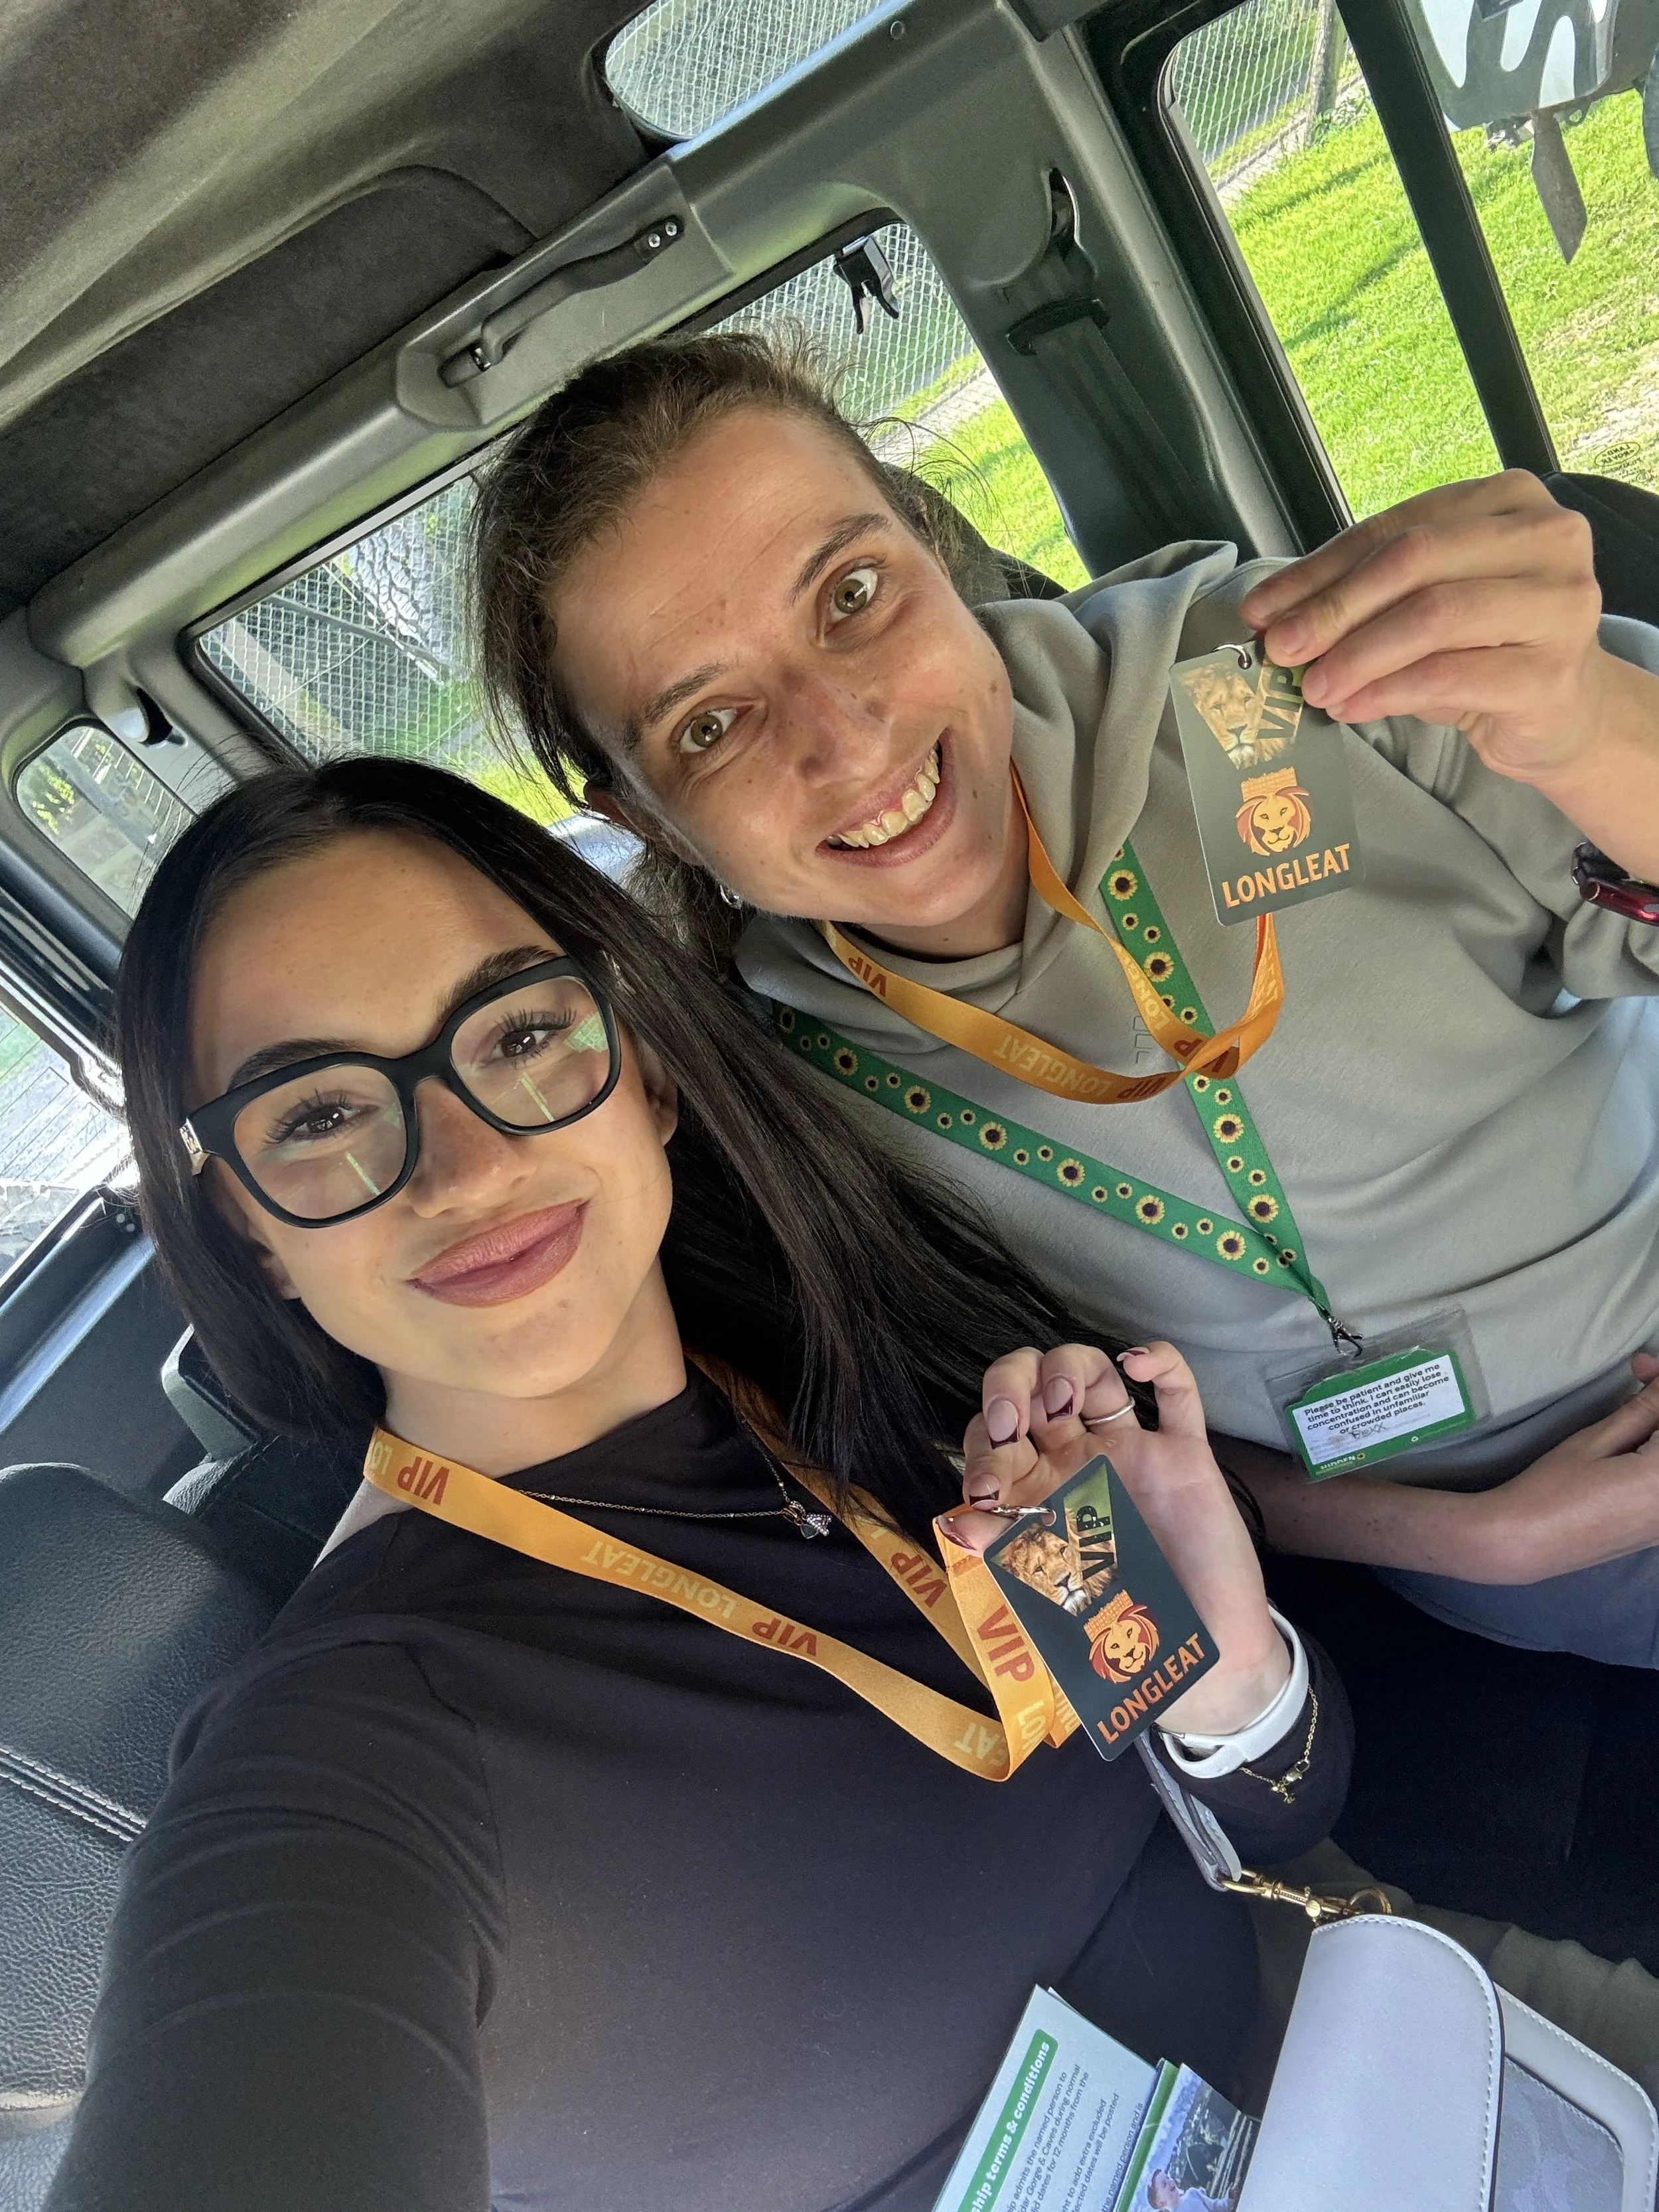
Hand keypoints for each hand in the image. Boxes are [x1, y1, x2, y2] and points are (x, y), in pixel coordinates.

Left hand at [947, 1341, 1288, 1735]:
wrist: (1201, 1655)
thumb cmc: (1123, 1630)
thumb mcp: (1056, 1593)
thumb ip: (1006, 1552)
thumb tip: (954, 1522)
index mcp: (1037, 1490)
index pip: (991, 1439)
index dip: (980, 1448)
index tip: (987, 1489)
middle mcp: (1076, 1461)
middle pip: (1030, 1389)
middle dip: (1008, 1385)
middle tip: (1013, 1422)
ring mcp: (1130, 1450)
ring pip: (1092, 1373)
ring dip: (1068, 1365)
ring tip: (1067, 1399)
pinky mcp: (1185, 1454)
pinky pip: (1178, 1390)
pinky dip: (1161, 1361)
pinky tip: (1135, 1362)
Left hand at [1238, 471, 1612, 785]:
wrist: (1563, 711)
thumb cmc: (1486, 649)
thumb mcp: (1421, 607)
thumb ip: (1362, 596)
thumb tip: (1271, 613)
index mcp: (1508, 499)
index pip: (1395, 527)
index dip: (1319, 569)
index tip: (1261, 609)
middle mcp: (1546, 536)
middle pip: (1412, 561)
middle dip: (1333, 609)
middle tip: (1281, 649)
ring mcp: (1559, 602)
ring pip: (1432, 615)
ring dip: (1356, 654)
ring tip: (1313, 687)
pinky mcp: (1553, 670)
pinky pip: (1450, 675)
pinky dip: (1387, 692)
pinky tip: (1350, 706)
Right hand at [1467, 1354, 1658, 1582]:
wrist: (1527, 1543)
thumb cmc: (1553, 1488)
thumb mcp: (1596, 1441)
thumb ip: (1644, 1410)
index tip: (1640, 1368)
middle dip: (1658, 1411)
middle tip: (1638, 1381)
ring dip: (1655, 1433)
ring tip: (1628, 1416)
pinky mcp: (1658, 1531)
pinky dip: (1654, 1459)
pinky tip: (1634, 1445)